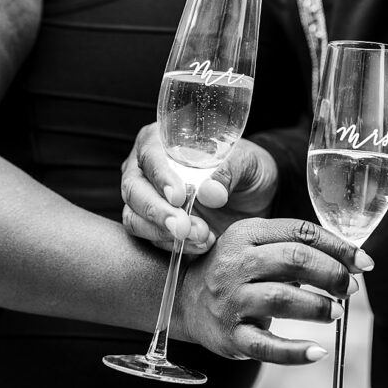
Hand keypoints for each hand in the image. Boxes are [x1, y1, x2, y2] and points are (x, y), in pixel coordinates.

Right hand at [121, 122, 278, 252]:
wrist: (253, 200)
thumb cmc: (247, 169)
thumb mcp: (249, 163)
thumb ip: (231, 170)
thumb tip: (209, 191)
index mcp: (163, 140)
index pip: (150, 154)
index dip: (161, 176)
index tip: (179, 197)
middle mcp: (147, 169)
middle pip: (134, 189)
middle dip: (158, 212)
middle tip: (184, 227)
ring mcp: (146, 199)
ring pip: (134, 218)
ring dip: (164, 233)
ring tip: (202, 235)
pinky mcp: (153, 227)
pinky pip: (150, 239)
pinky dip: (173, 246)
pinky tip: (201, 244)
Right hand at [171, 216, 374, 363]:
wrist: (184, 299)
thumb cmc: (236, 271)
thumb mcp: (256, 245)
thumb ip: (295, 246)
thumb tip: (350, 260)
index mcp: (247, 234)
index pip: (300, 232)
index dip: (338, 246)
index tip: (363, 262)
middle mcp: (237, 264)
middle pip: (292, 260)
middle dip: (331, 273)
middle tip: (350, 287)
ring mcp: (232, 301)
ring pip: (281, 299)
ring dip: (317, 306)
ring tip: (336, 312)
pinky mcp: (230, 336)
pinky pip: (266, 346)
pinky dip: (294, 351)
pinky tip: (317, 351)